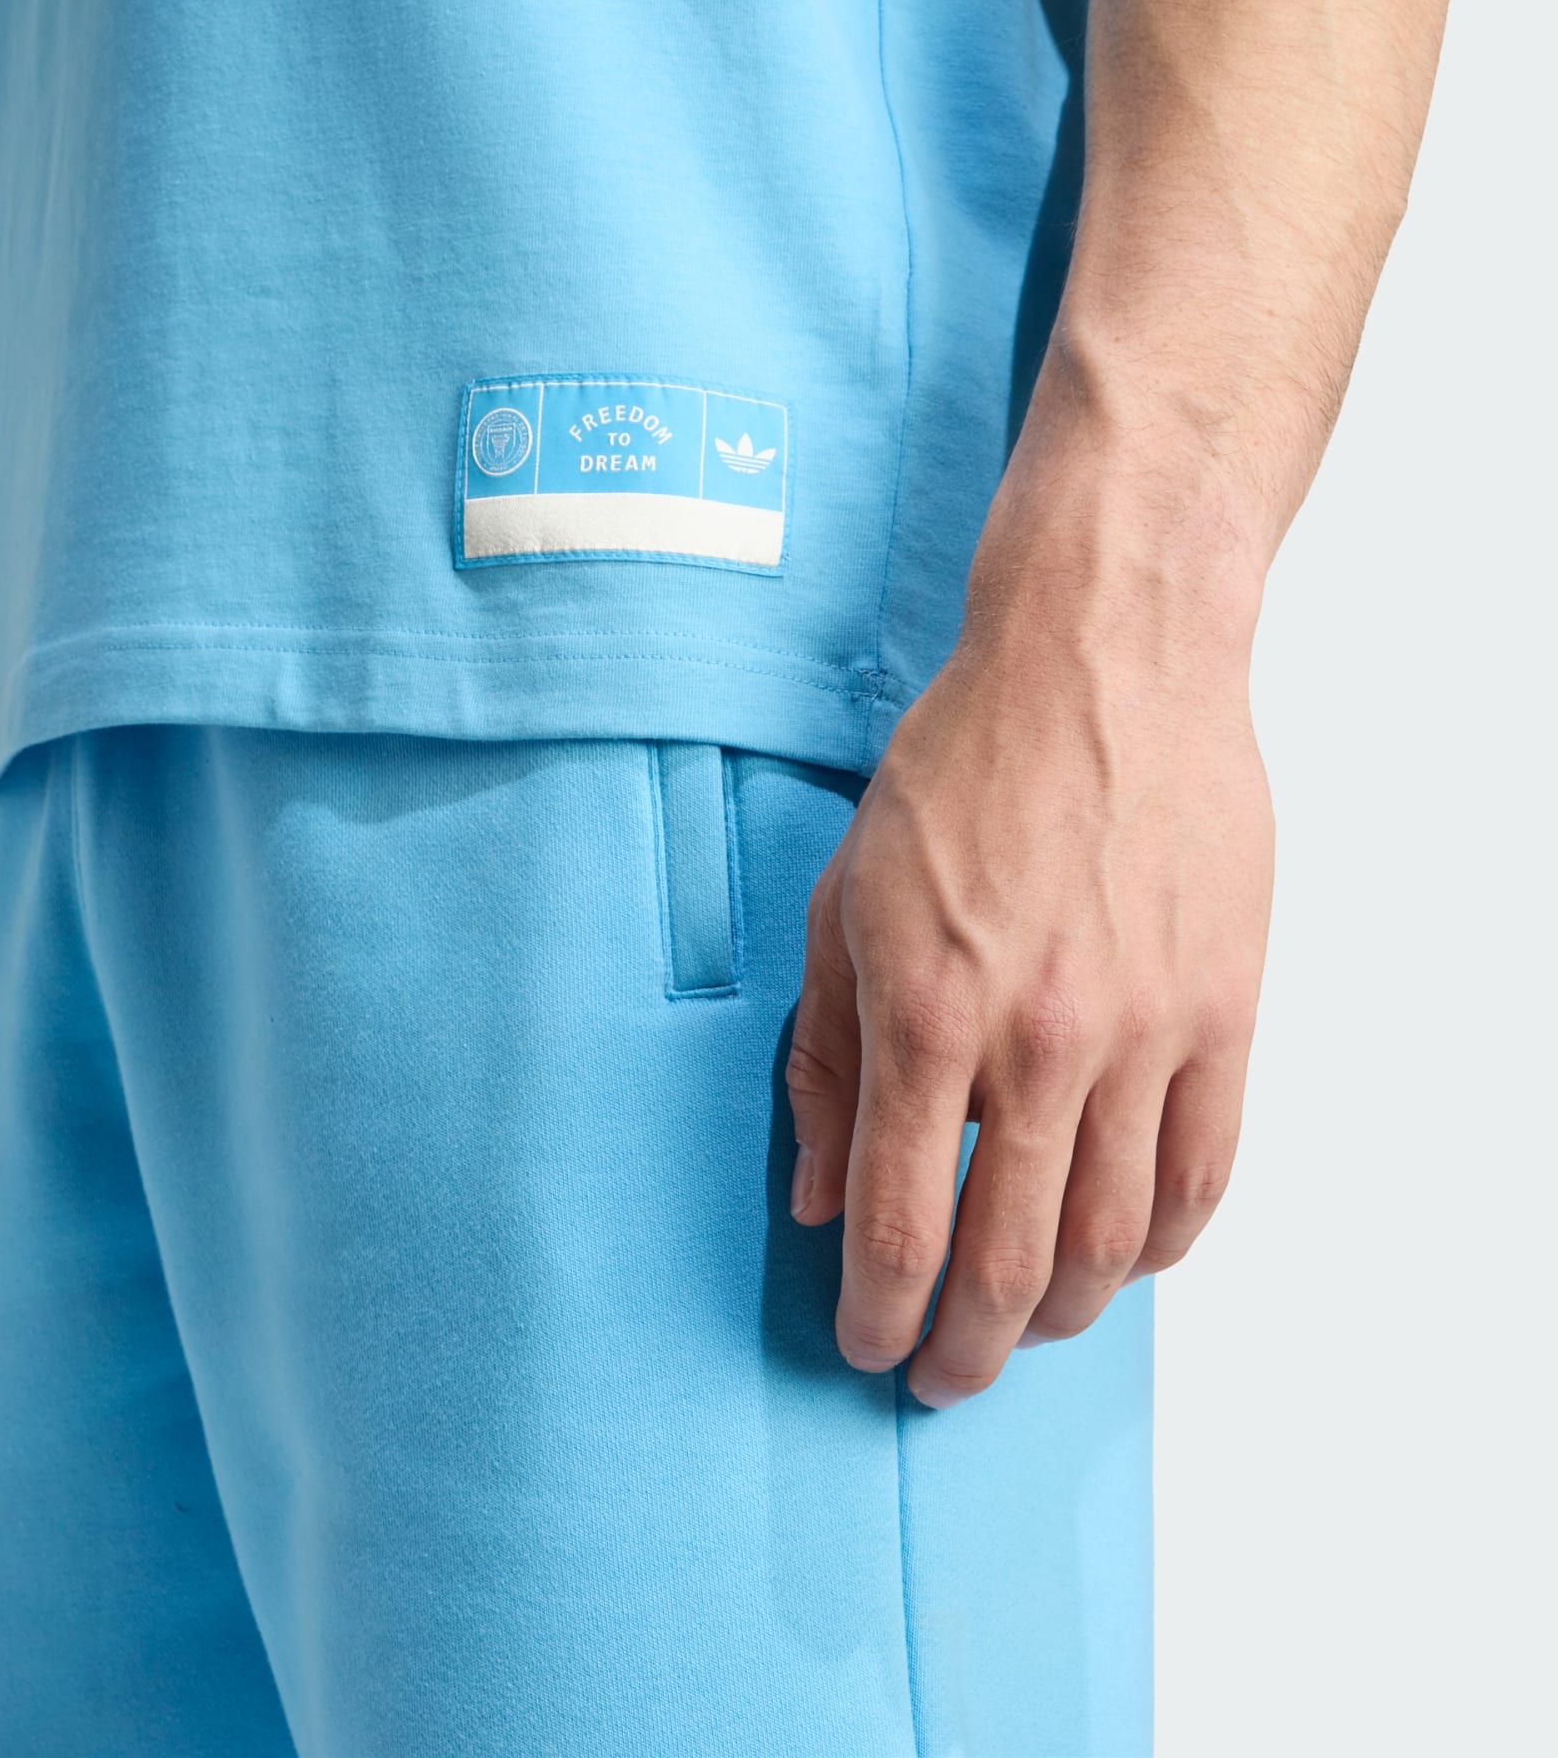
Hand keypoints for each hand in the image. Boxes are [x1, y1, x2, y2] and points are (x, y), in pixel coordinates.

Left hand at [785, 505, 1272, 1405]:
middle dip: (963, 1348)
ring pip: (1116, 1242)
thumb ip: (825, 1061)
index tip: (864, 1345)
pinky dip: (1163, 1247)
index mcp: (927, 1013)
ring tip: (1019, 1330)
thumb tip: (816, 1197)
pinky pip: (1205, 1173)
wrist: (1101, 666)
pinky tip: (1124, 1264)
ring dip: (1062, 1316)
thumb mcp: (842, 904)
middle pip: (1009, 1262)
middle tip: (938, 1376)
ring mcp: (1146, 1033)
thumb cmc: (958, 771)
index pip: (900, 1224)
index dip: (876, 1313)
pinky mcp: (1225, 1012)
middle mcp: (1040, 1042)